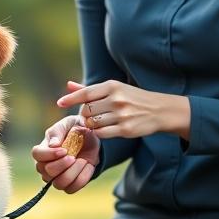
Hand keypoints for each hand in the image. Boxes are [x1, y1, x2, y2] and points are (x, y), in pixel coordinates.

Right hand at [31, 115, 100, 193]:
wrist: (92, 139)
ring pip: (59, 183)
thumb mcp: (68, 124)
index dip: (49, 154)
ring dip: (73, 172)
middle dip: (63, 164)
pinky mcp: (69, 185)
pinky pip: (72, 188)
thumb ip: (58, 132)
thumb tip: (53, 145)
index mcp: (43, 150)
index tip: (64, 150)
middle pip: (47, 172)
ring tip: (82, 161)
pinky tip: (87, 165)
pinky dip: (83, 177)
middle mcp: (46, 166)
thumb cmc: (75, 129)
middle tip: (74, 156)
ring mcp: (56, 178)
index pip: (37, 155)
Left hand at [56, 80, 189, 139]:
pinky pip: (102, 134)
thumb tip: (68, 85)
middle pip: (87, 110)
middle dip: (84, 115)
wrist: (159, 110)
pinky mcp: (126, 129)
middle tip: (90, 116)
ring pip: (93, 123)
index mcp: (112, 86)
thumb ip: (89, 89)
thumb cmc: (132, 98)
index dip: (70, 99)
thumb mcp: (114, 88)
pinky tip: (103, 129)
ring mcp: (121, 115)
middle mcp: (116, 99)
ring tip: (97, 122)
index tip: (60, 103)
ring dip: (91, 125)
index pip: (86, 93)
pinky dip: (99, 133)